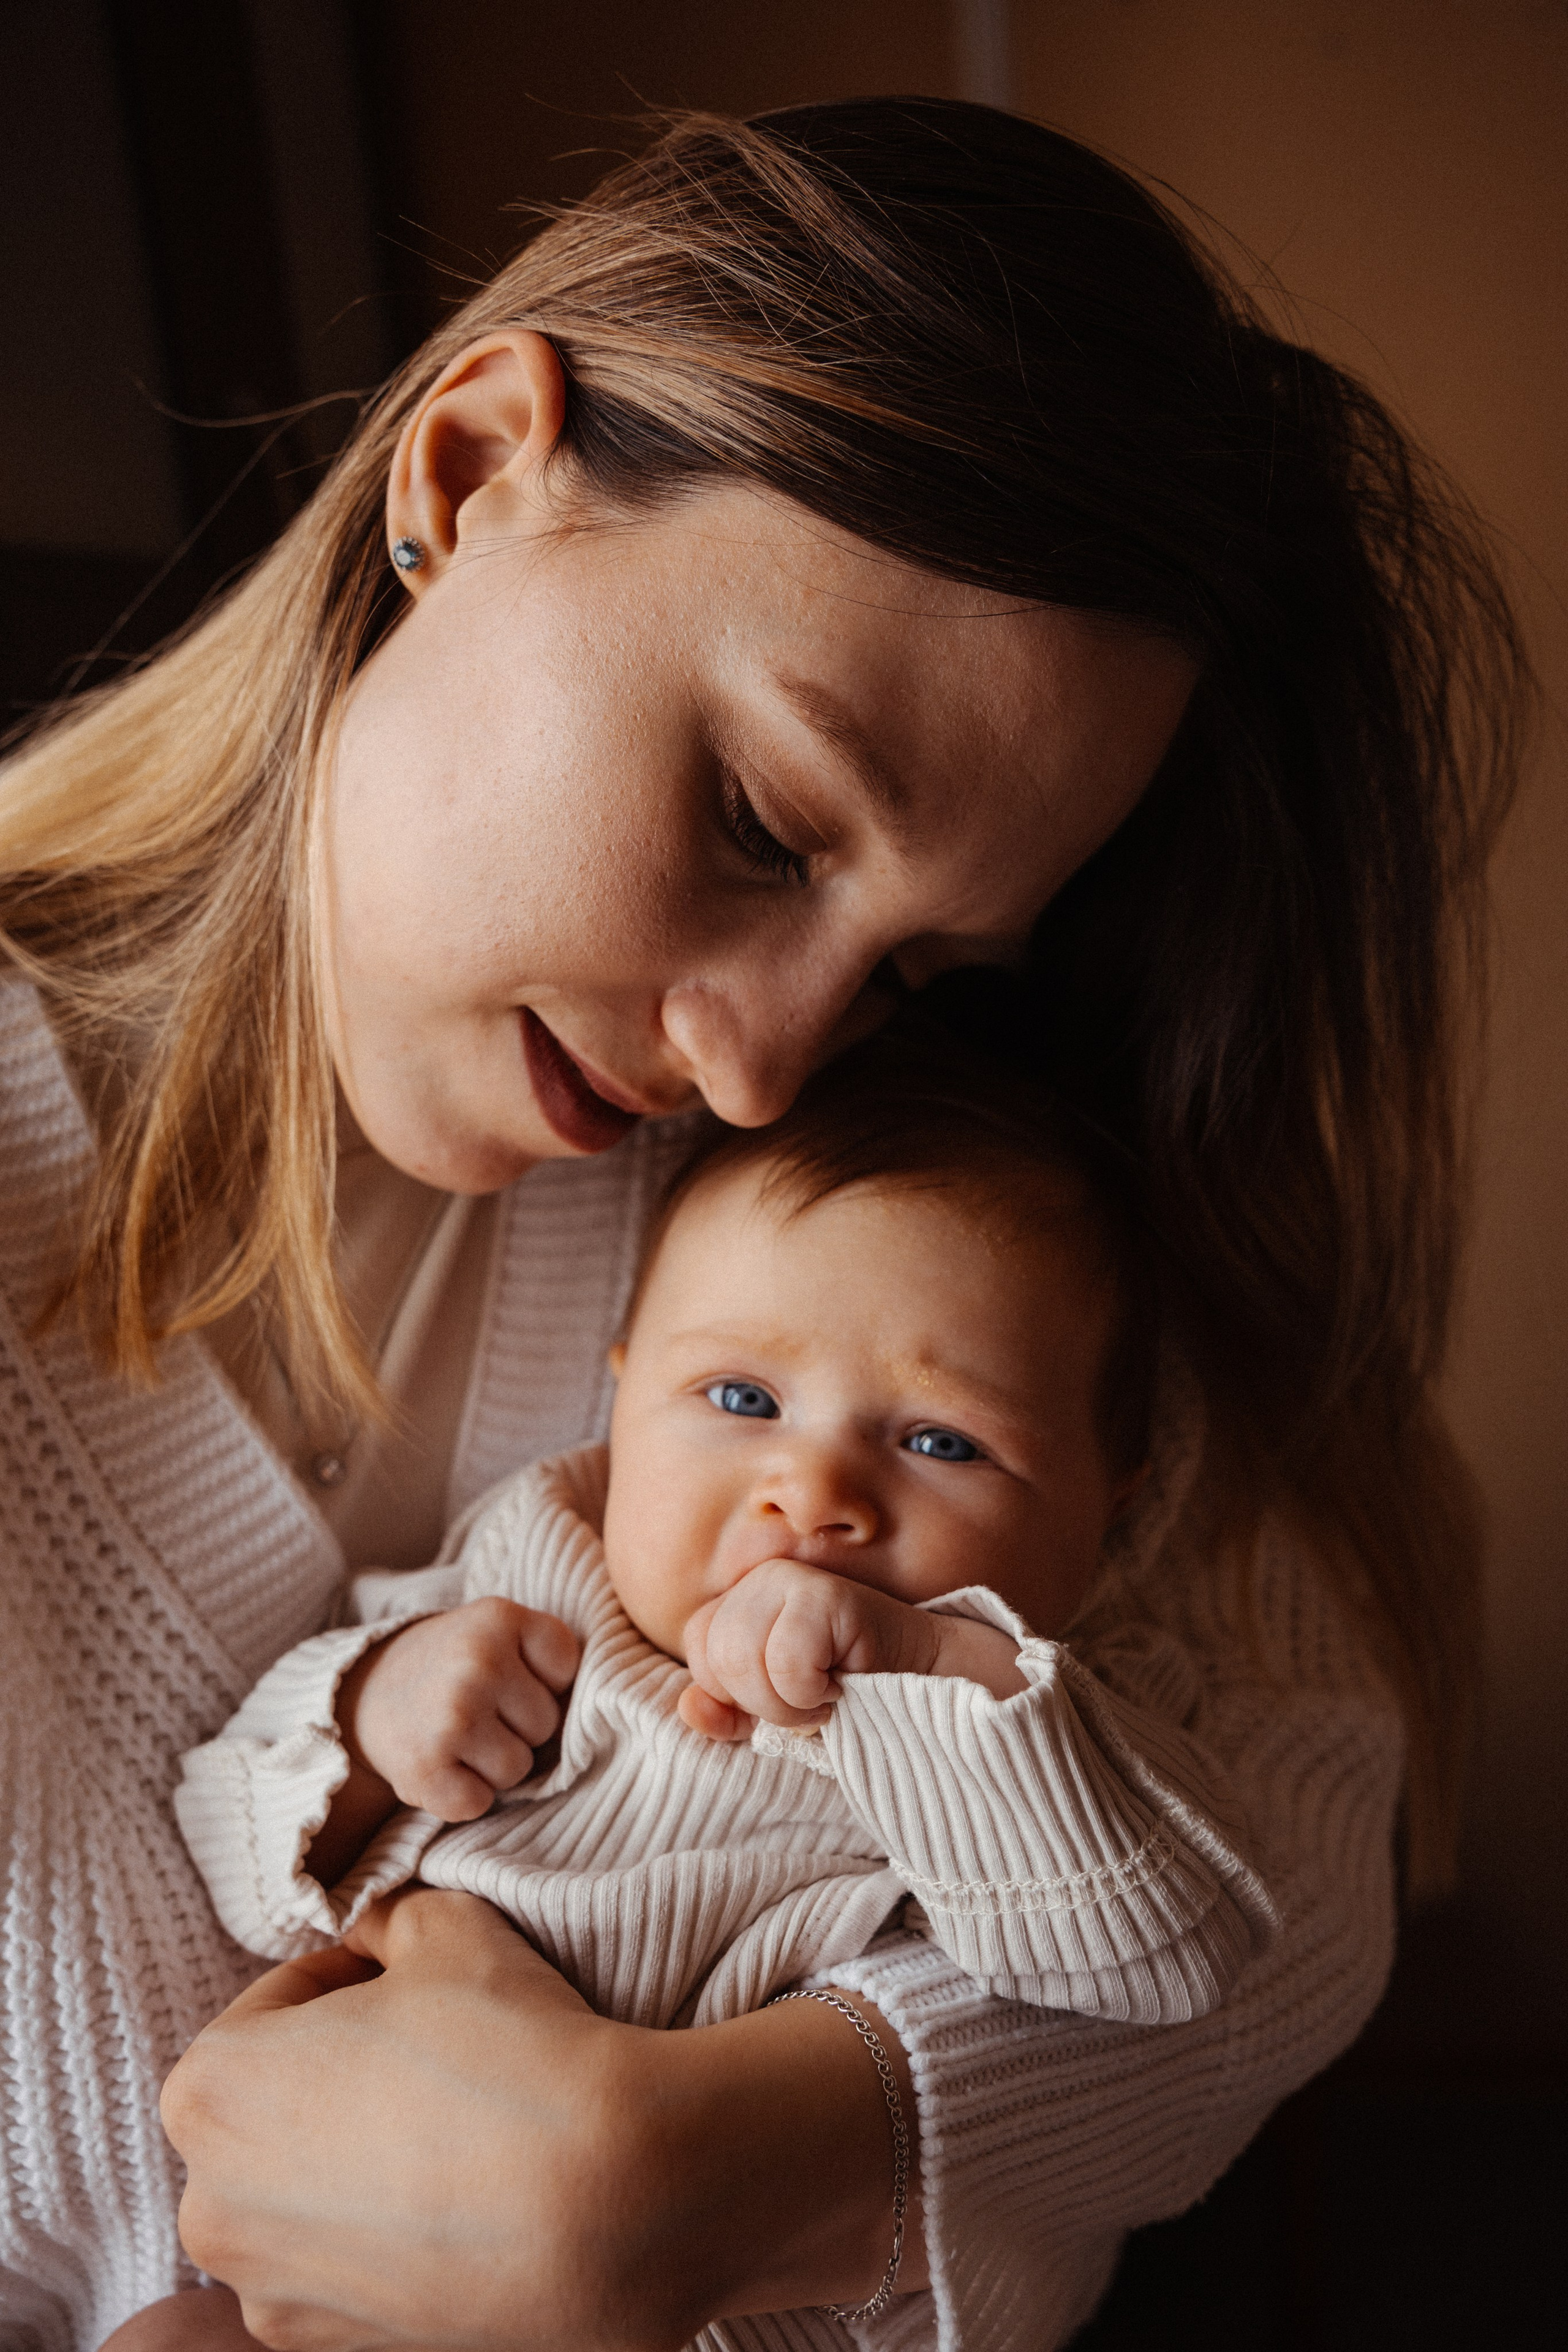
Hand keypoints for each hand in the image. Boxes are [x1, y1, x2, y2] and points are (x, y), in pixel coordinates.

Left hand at [162, 1887, 925, 2349]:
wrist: (625, 2199)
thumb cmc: (530, 2042)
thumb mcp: (452, 1927)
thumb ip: (398, 1923)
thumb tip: (392, 1944)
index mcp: (217, 2084)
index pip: (283, 2003)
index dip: (373, 1979)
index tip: (456, 1984)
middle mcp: (221, 2206)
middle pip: (291, 2109)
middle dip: (373, 2071)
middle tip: (480, 2048)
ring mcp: (279, 2306)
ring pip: (327, 2196)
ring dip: (394, 2157)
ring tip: (501, 2126)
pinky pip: (369, 2278)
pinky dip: (421, 2241)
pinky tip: (502, 2208)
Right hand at [342, 1598, 579, 1821]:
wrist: (365, 1692)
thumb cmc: (452, 1665)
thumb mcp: (496, 1631)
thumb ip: (548, 1656)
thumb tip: (592, 1719)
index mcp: (500, 1618)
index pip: (567, 1669)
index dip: (543, 1681)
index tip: (509, 1675)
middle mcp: (477, 1663)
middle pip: (546, 1725)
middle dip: (518, 1726)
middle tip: (477, 1709)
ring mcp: (451, 1718)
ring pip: (518, 1769)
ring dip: (493, 1763)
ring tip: (460, 1736)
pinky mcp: (426, 1771)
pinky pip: (479, 1803)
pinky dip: (463, 1794)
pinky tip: (441, 1763)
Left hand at [680, 1560, 1028, 1740]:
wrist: (934, 1689)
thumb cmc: (856, 1697)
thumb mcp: (780, 1713)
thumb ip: (731, 1712)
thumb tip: (689, 1711)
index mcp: (745, 1600)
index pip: (699, 1647)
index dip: (736, 1692)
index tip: (790, 1697)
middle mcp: (763, 1579)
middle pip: (716, 1655)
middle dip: (764, 1701)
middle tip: (816, 1698)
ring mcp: (793, 1581)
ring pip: (742, 1659)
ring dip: (789, 1702)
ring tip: (830, 1693)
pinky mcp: (827, 1597)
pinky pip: (785, 1660)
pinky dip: (811, 1692)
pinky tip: (846, 1683)